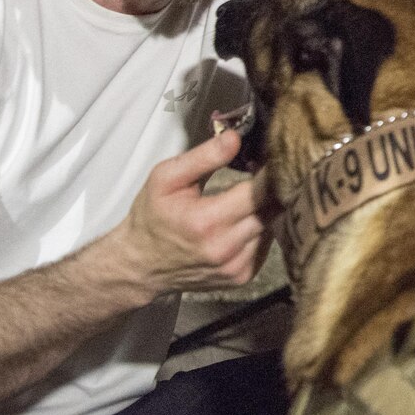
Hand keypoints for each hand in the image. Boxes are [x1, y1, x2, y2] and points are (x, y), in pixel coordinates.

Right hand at [105, 131, 266, 294]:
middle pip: (273, 209)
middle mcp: (225, 248)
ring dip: (267, 209)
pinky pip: (265, 245)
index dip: (271, 171)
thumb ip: (203, 157)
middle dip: (274, 188)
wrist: (141, 265)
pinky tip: (243, 221)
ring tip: (249, 197)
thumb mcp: (166, 178)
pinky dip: (260, 230)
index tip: (274, 157)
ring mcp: (235, 267)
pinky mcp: (241, 277)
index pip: (261, 190)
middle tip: (267, 172)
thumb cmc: (152, 217)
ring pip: (272, 227)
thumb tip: (236, 137)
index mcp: (207, 221)